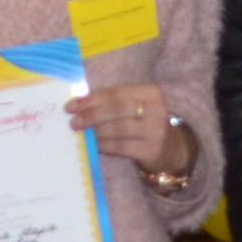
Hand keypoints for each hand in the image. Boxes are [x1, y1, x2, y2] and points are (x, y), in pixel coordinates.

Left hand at [65, 81, 193, 177]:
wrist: (169, 148)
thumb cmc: (143, 123)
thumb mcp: (134, 107)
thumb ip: (111, 102)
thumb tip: (78, 105)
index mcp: (150, 92)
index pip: (116, 93)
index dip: (91, 99)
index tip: (71, 106)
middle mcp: (157, 108)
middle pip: (117, 108)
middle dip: (92, 114)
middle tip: (74, 122)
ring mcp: (156, 130)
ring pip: (119, 128)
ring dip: (96, 131)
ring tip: (82, 134)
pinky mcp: (152, 149)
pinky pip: (122, 147)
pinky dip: (105, 145)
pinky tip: (94, 146)